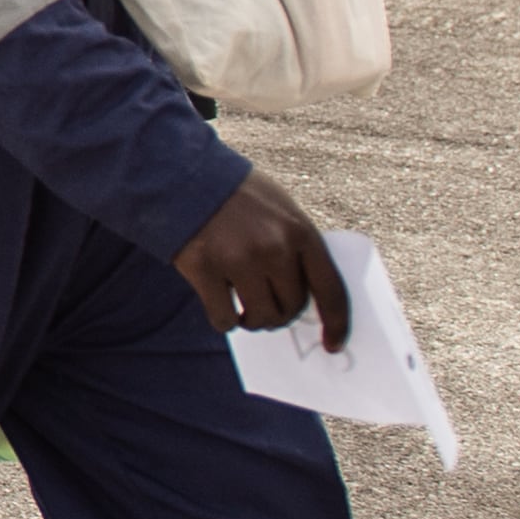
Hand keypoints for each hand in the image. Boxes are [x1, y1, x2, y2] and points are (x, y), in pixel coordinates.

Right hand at [171, 167, 345, 346]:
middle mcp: (274, 248)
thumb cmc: (237, 194)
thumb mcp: (281, 209)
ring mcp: (238, 260)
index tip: (333, 344)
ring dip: (254, 321)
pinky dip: (225, 321)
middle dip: (282, 315)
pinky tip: (221, 307)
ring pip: (261, 317)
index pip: (331, 290)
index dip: (336, 323)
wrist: (183, 175)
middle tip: (269, 309)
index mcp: (300, 231)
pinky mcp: (204, 270)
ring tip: (244, 309)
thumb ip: (297, 246)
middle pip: (292, 308)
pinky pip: (224, 319)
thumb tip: (306, 296)